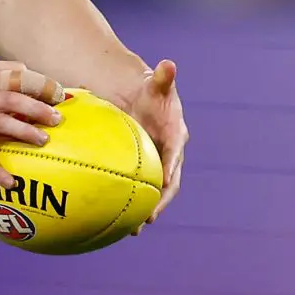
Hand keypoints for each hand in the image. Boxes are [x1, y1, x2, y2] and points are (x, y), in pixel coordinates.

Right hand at [0, 59, 62, 188]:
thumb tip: (28, 72)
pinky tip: (10, 183)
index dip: (44, 86)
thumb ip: (1, 69)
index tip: (61, 96)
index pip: (22, 78)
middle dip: (40, 109)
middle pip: (16, 100)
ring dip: (25, 133)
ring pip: (3, 124)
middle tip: (57, 120)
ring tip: (43, 141)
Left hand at [114, 58, 186, 225]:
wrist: (145, 101)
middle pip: (169, 182)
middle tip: (149, 217)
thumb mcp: (157, 84)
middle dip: (160, 200)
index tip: (165, 180)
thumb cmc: (152, 91)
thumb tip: (168, 64)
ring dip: (146, 211)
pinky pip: (140, 189)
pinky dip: (131, 205)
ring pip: (156, 192)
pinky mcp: (147, 170)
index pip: (175, 153)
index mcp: (177, 135)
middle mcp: (171, 154)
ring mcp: (159, 164)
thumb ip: (163, 78)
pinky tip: (117, 223)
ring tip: (134, 230)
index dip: (172, 167)